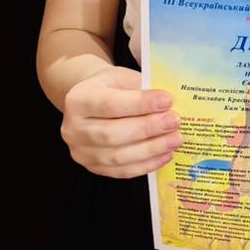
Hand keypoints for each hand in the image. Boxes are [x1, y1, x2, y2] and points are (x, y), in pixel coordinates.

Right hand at [60, 65, 183, 178]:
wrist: (93, 100)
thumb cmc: (112, 87)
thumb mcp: (123, 77)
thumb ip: (141, 89)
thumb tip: (168, 105)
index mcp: (78, 99)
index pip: (110, 104)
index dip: (140, 104)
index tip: (167, 101)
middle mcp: (73, 129)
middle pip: (112, 134)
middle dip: (148, 129)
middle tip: (175, 122)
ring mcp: (81, 152)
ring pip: (118, 157)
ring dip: (151, 149)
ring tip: (176, 139)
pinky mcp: (93, 168)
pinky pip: (122, 171)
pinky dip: (147, 164)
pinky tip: (166, 154)